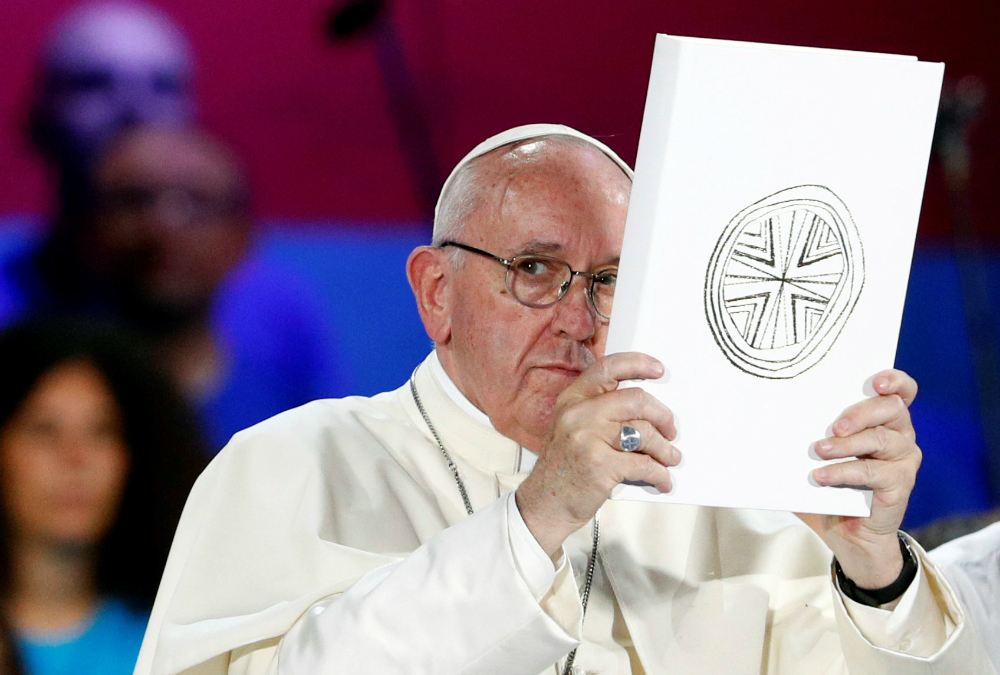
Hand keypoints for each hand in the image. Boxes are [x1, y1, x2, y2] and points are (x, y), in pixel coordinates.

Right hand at [515, 352, 680, 556]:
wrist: (544, 504)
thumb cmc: (563, 467)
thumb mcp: (571, 428)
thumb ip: (599, 411)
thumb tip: (646, 408)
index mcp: (572, 400)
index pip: (607, 368)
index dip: (637, 363)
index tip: (657, 369)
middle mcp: (578, 415)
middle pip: (636, 400)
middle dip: (662, 415)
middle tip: (670, 429)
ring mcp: (588, 440)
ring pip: (644, 433)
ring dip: (665, 449)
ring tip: (669, 457)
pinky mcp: (600, 467)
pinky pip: (644, 464)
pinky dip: (659, 474)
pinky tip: (662, 480)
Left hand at [799, 369, 920, 590]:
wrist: (851, 535)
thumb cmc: (834, 485)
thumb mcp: (821, 454)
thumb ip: (810, 433)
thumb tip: (770, 415)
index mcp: (885, 419)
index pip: (902, 391)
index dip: (894, 380)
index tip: (875, 382)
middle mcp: (900, 435)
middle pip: (891, 409)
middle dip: (860, 412)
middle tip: (833, 426)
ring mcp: (903, 459)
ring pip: (882, 439)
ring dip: (847, 444)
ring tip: (820, 450)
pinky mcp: (900, 484)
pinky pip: (872, 472)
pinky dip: (843, 472)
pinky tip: (821, 476)